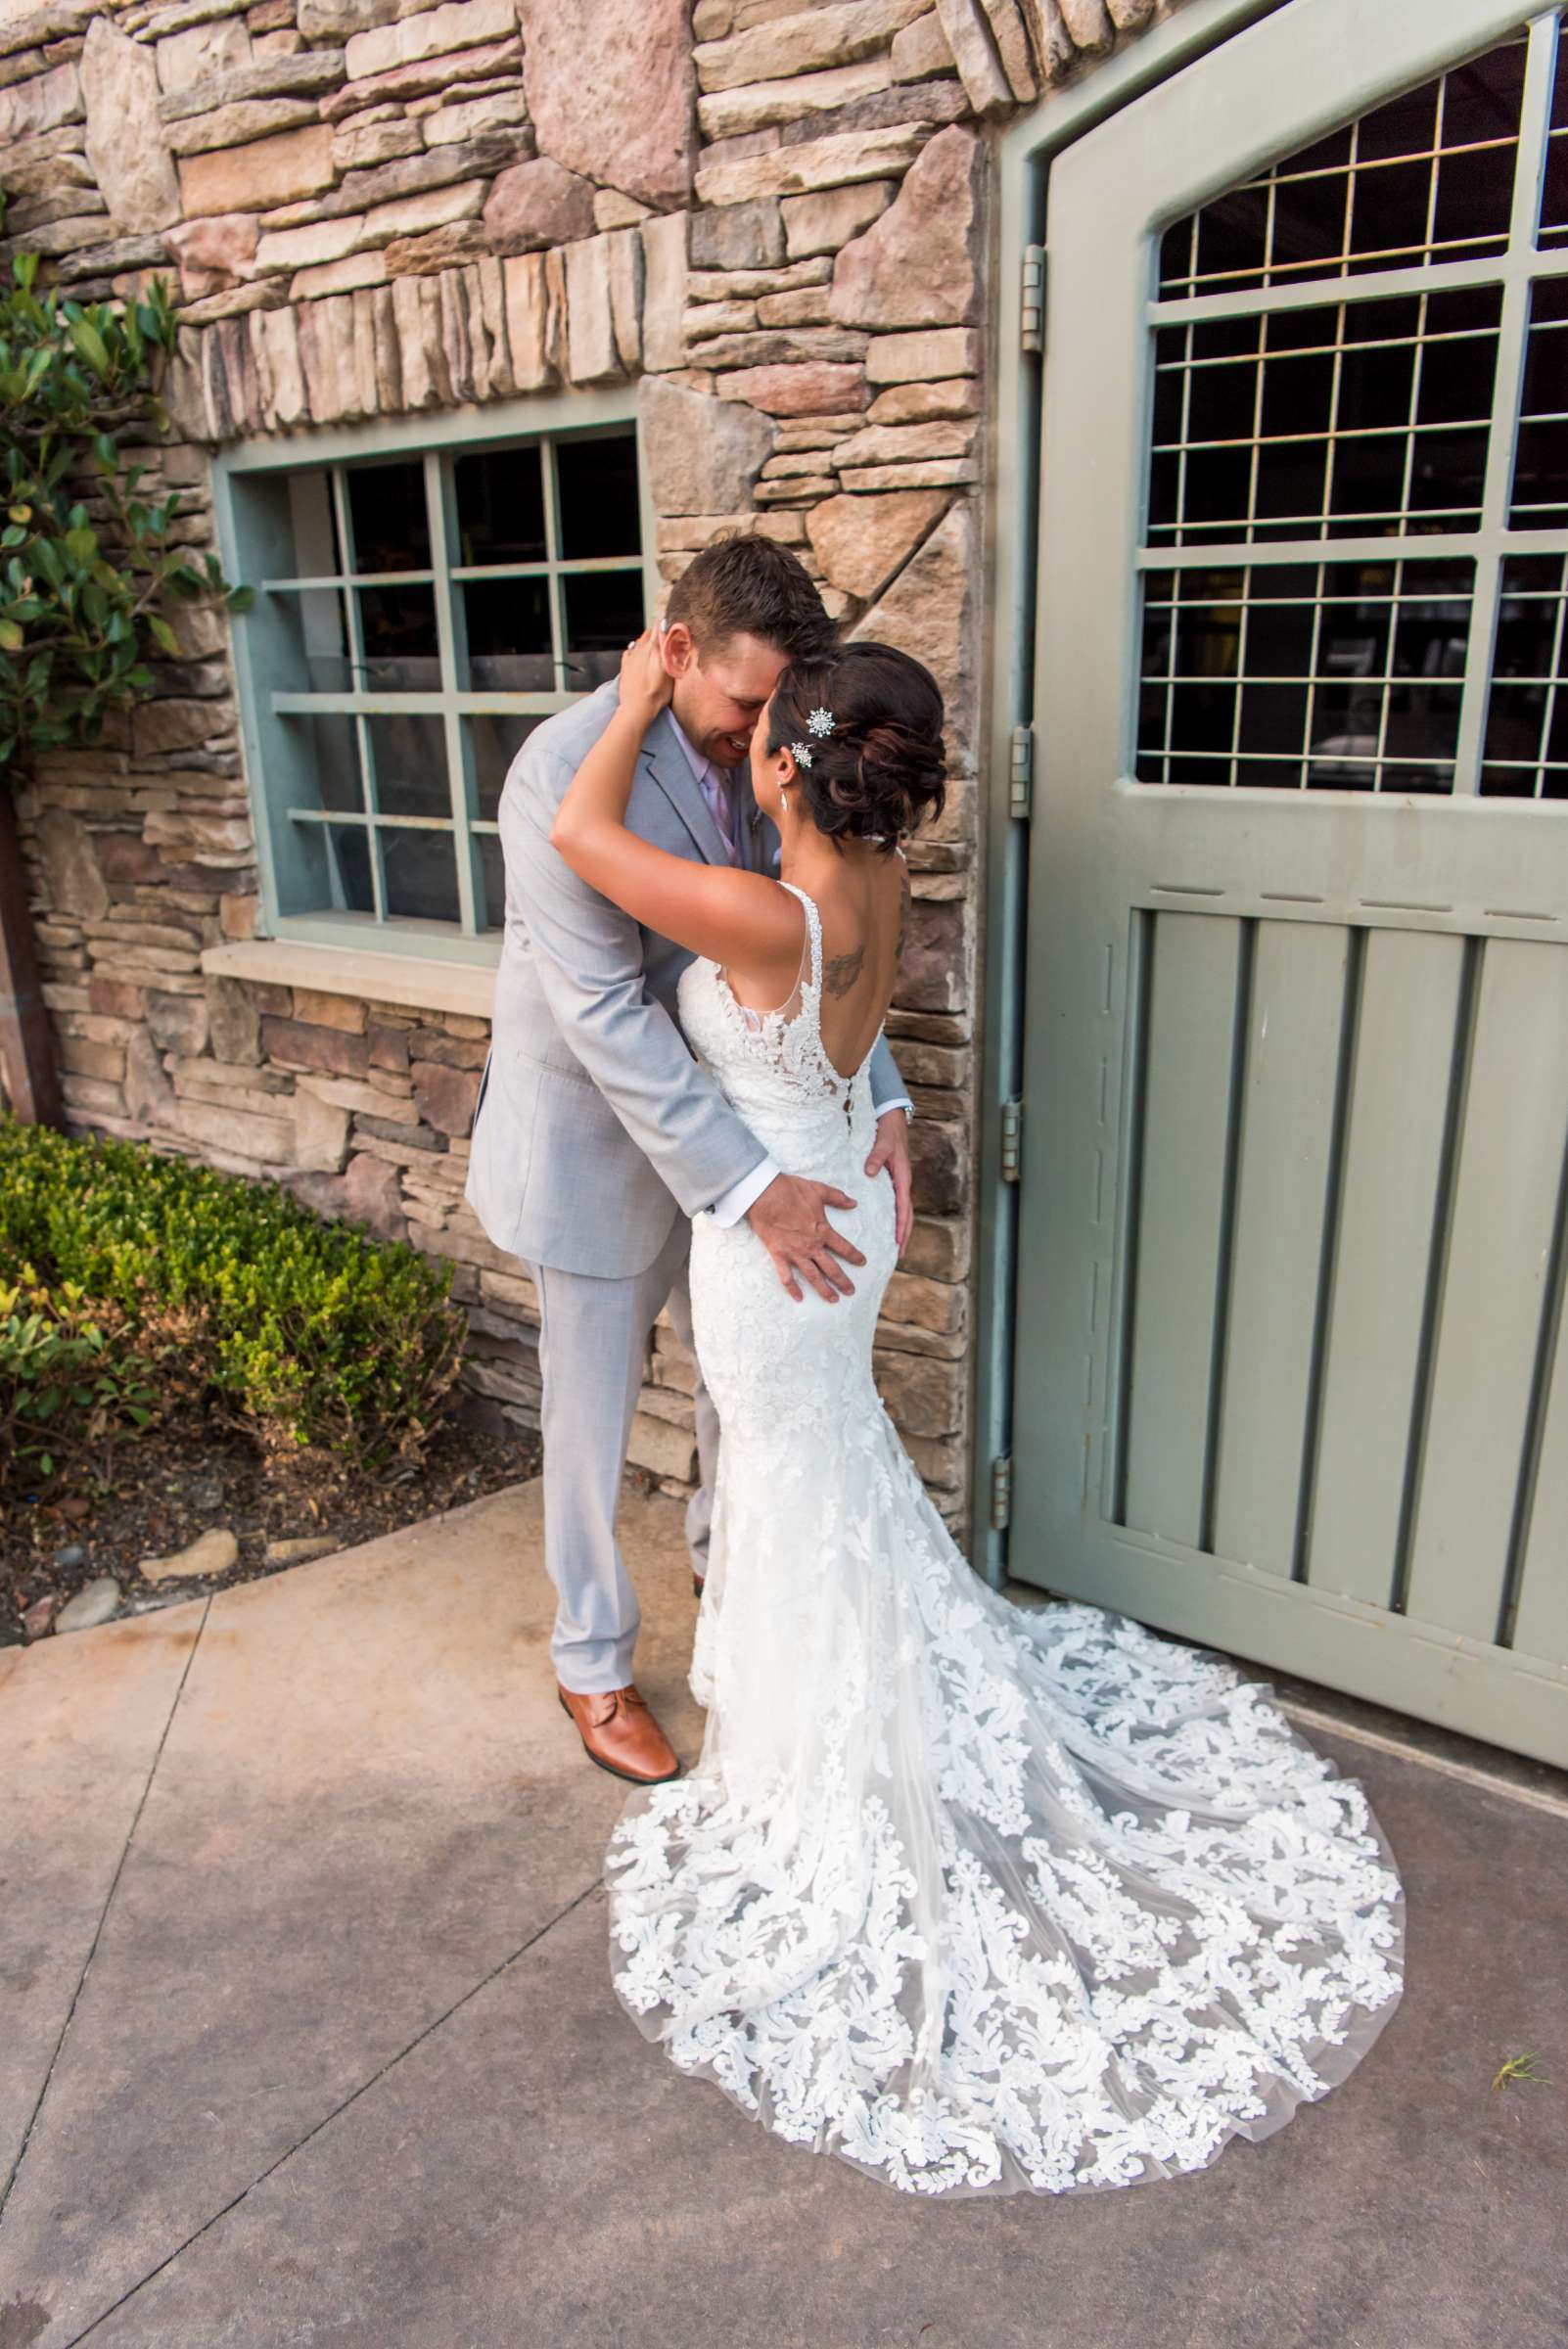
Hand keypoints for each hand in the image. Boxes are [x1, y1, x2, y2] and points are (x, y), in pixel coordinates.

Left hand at [617, 627, 673, 729]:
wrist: (637, 707)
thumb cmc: (656, 694)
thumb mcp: (670, 672)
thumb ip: (671, 651)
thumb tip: (672, 635)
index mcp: (654, 648)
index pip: (660, 627)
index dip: (667, 626)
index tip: (672, 628)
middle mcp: (641, 649)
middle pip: (650, 632)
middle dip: (658, 633)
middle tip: (665, 641)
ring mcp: (632, 656)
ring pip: (640, 640)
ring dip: (647, 641)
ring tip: (654, 650)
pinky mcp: (625, 664)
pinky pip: (631, 650)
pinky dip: (636, 650)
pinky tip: (640, 657)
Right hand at [746, 1171, 865, 1302]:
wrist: (765, 1194)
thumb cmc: (791, 1190)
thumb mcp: (819, 1189)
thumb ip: (837, 1197)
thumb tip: (854, 1203)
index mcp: (823, 1231)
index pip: (844, 1247)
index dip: (855, 1256)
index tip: (863, 1263)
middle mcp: (811, 1246)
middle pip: (831, 1268)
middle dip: (843, 1281)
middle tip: (851, 1291)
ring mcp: (795, 1253)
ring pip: (813, 1276)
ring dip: (824, 1290)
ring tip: (833, 1300)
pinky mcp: (779, 1255)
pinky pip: (786, 1276)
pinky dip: (792, 1288)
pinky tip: (798, 1298)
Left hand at [865, 1107, 912, 1254]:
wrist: (893, 1121)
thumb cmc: (889, 1132)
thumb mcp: (883, 1143)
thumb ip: (876, 1157)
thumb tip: (869, 1172)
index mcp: (903, 1178)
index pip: (904, 1207)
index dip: (901, 1226)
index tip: (898, 1241)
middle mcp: (903, 1184)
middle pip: (907, 1215)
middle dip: (904, 1234)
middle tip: (899, 1253)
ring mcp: (899, 1184)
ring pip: (904, 1211)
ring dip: (901, 1229)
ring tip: (896, 1247)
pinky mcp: (894, 1182)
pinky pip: (897, 1204)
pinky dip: (896, 1218)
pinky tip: (888, 1226)